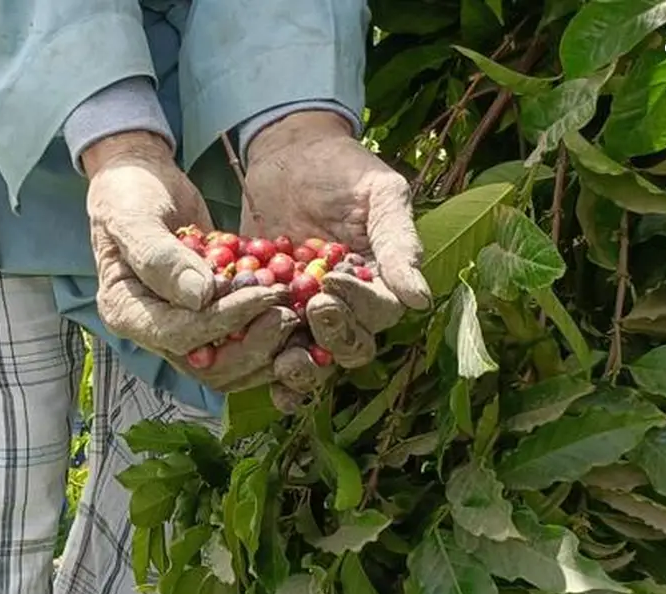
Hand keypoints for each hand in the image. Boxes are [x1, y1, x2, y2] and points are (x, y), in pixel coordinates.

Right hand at [85, 131, 297, 392]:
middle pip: (210, 365)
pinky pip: (244, 340)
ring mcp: (185, 328)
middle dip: (254, 345)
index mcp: (126, 312)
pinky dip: (273, 333)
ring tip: (297, 312)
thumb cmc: (128, 193)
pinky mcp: (212, 318)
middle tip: (289, 312)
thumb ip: (160, 256)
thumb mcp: (134, 216)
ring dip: (269, 347)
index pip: (180, 335)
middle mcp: (155, 330)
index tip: (264, 294)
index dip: (225, 320)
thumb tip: (199, 296)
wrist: (140, 180)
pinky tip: (300, 311)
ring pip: (233, 364)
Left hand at [242, 112, 431, 409]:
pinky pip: (265, 345)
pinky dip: (258, 360)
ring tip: (283, 362)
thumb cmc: (342, 168)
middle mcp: (346, 307)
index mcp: (379, 283)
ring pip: (309, 357)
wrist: (287, 153)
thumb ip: (399, 243)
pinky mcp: (265, 309)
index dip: (361, 305)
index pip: (379, 312)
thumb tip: (419, 300)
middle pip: (348, 345)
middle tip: (313, 309)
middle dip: (332, 337)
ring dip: (298, 368)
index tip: (335, 281)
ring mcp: (304, 312)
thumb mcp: (379, 194)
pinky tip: (246, 363)